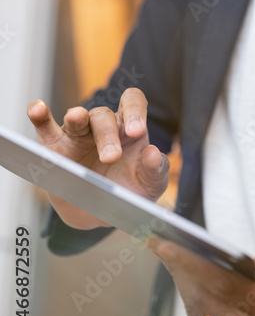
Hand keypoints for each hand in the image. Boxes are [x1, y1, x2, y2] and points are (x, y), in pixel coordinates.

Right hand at [26, 88, 169, 229]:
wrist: (101, 214)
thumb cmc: (128, 192)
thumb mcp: (149, 185)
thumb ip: (155, 169)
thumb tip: (152, 152)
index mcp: (128, 128)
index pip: (132, 102)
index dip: (135, 111)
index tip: (137, 131)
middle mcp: (102, 126)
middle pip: (103, 116)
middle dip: (107, 135)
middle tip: (111, 158)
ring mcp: (77, 135)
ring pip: (76, 117)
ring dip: (76, 116)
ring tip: (76, 117)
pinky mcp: (54, 148)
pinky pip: (45, 128)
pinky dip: (39, 116)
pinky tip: (36, 109)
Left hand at [147, 235, 254, 315]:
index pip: (225, 285)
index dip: (192, 264)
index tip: (167, 245)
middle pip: (208, 300)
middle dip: (181, 270)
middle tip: (161, 244)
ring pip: (202, 314)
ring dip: (183, 284)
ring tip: (169, 256)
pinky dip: (192, 300)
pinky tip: (184, 279)